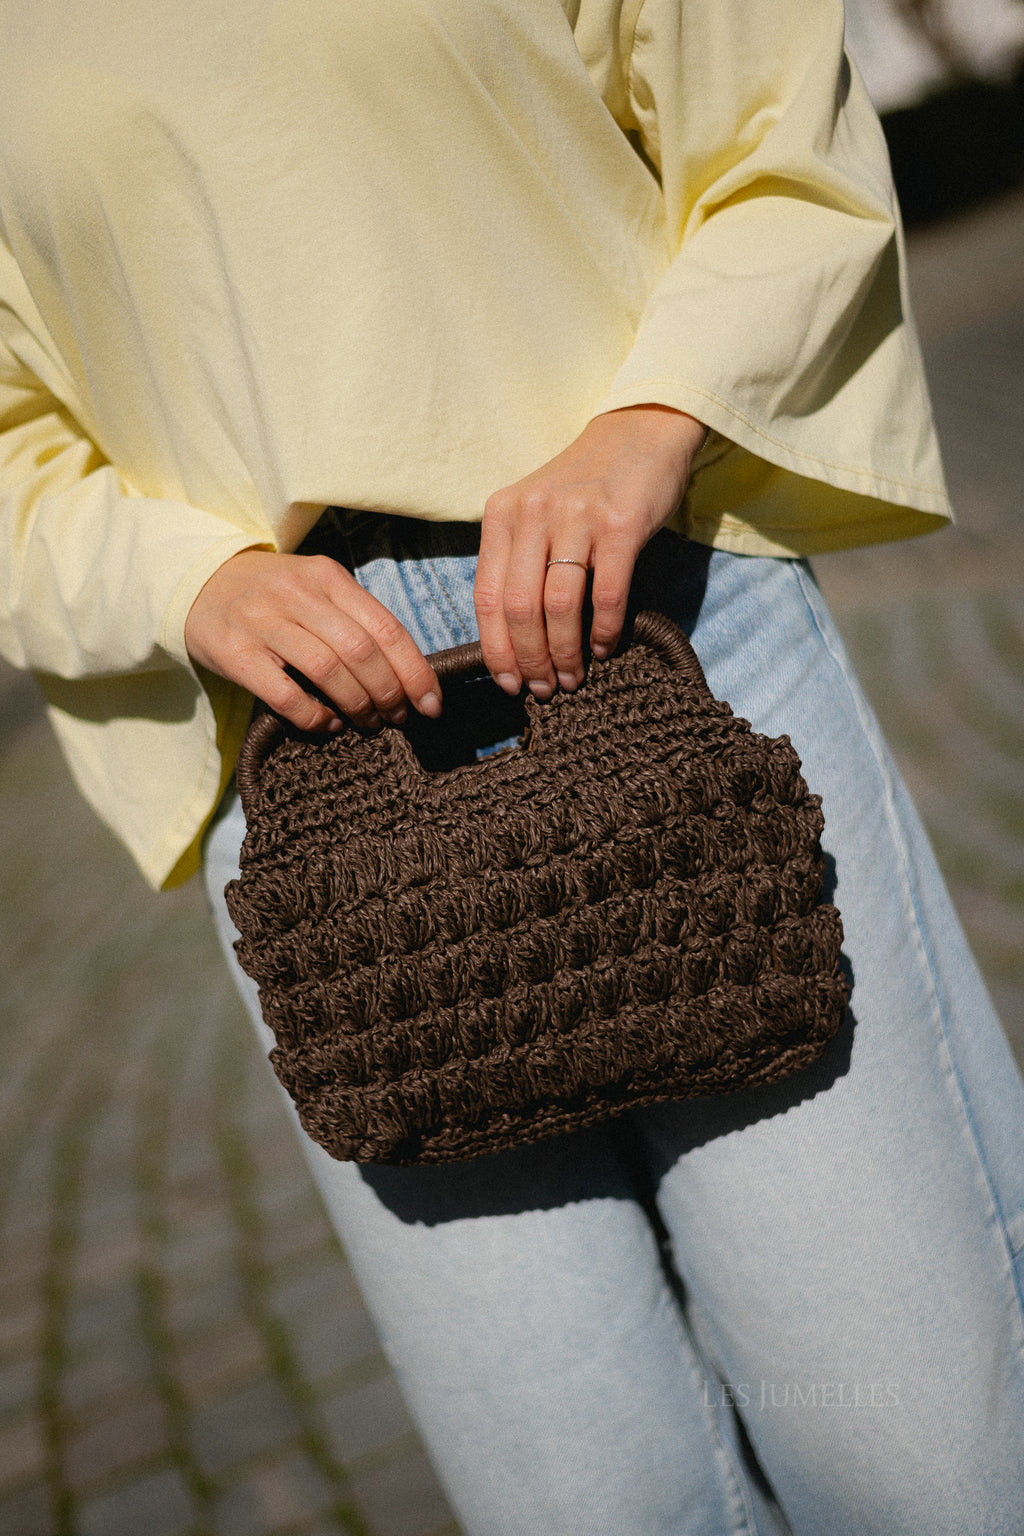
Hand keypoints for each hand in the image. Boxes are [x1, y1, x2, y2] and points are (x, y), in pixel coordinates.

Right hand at [184, 550, 441, 731]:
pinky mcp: (235, 654)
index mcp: (326, 576)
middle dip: (388, 693)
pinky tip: (326, 725)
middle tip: (396, 718)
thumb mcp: (314, 589)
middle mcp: (296, 594)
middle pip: (361, 650)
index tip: (431, 704)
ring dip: (357, 705)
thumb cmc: (270, 596)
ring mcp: (263, 623)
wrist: (195, 583)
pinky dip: (314, 716)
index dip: (415, 671)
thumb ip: (354, 619)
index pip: (386, 627)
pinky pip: (286, 694)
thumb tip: (406, 673)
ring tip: (367, 723)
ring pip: (329, 669)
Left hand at [474, 405, 705, 697]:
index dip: (496, 649)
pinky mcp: (621, 524)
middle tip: (546, 688)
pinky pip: (607, 594)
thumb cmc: (585, 483)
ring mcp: (577, 517)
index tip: (509, 681)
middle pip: (519, 608)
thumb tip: (512, 637)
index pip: (486, 596)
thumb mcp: (536, 510)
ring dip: (565, 652)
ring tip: (573, 676)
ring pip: (559, 606)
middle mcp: (533, 513)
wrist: (640, 430)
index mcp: (502, 514)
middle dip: (530, 660)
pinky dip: (604, 631)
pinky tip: (604, 648)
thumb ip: (518, 559)